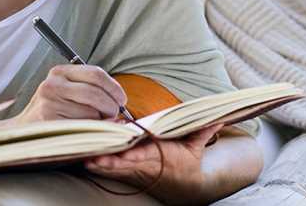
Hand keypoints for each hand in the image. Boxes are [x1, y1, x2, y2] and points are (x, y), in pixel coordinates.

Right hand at [14, 64, 127, 122]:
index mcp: (60, 72)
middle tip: (114, 115)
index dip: (114, 88)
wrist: (23, 131)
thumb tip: (120, 103)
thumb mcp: (67, 91)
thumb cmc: (53, 111)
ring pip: (90, 113)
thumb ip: (91, 89)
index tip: (122, 100)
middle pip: (95, 94)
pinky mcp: (48, 122)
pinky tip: (86, 132)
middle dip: (111, 107)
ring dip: (99, 122)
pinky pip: (81, 127)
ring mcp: (48, 103)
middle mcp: (52, 84)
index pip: (96, 74)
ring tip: (94, 124)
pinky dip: (90, 132)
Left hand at [83, 123, 223, 204]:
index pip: (146, 154)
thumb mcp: (196, 147)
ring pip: (116, 169)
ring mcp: (137, 172)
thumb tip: (218, 117)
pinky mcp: (130, 175)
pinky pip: (113, 172)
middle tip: (95, 156)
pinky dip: (101, 168)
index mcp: (162, 155)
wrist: (185, 188)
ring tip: (86, 159)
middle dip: (111, 160)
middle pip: (126, 162)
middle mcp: (147, 164)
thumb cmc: (188, 163)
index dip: (134, 154)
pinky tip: (87, 162)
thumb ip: (202, 130)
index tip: (124, 150)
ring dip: (102, 165)